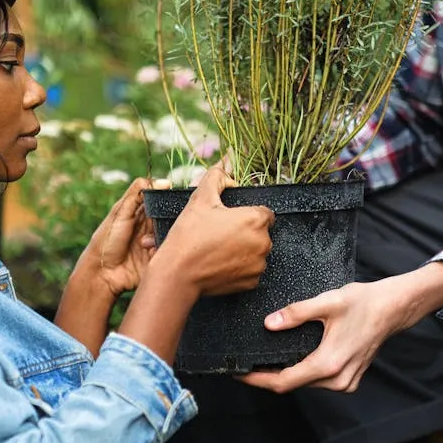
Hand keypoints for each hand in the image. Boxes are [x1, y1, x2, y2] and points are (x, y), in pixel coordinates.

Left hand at [75, 177, 163, 297]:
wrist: (101, 273)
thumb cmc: (106, 240)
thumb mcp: (120, 212)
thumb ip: (138, 193)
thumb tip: (164, 181)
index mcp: (142, 213)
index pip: (162, 201)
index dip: (168, 200)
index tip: (169, 200)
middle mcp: (151, 227)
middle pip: (170, 218)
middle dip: (165, 220)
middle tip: (153, 225)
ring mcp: (155, 242)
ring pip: (171, 234)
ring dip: (159, 237)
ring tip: (143, 243)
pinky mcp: (158, 258)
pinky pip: (168, 251)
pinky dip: (159, 251)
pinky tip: (147, 253)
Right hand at [118, 165, 274, 364]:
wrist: (178, 274)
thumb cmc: (189, 235)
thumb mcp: (200, 199)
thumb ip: (217, 176)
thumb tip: (226, 159)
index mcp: (256, 220)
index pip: (264, 212)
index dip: (246, 213)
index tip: (229, 218)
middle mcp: (264, 243)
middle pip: (261, 232)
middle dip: (245, 231)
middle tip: (219, 233)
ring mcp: (259, 265)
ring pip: (256, 251)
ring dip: (243, 249)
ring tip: (218, 249)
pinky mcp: (252, 283)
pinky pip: (250, 270)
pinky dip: (239, 267)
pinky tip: (221, 263)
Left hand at [239, 262, 442, 392]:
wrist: (393, 308)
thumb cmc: (364, 303)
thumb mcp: (327, 302)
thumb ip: (296, 314)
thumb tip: (269, 324)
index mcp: (329, 363)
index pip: (284, 382)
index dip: (258, 380)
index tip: (238, 373)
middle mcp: (337, 379)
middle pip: (292, 385)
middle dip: (268, 376)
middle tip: (246, 363)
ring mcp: (345, 382)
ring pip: (305, 384)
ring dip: (286, 374)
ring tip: (264, 360)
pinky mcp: (349, 379)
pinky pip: (318, 381)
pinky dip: (302, 372)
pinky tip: (291, 357)